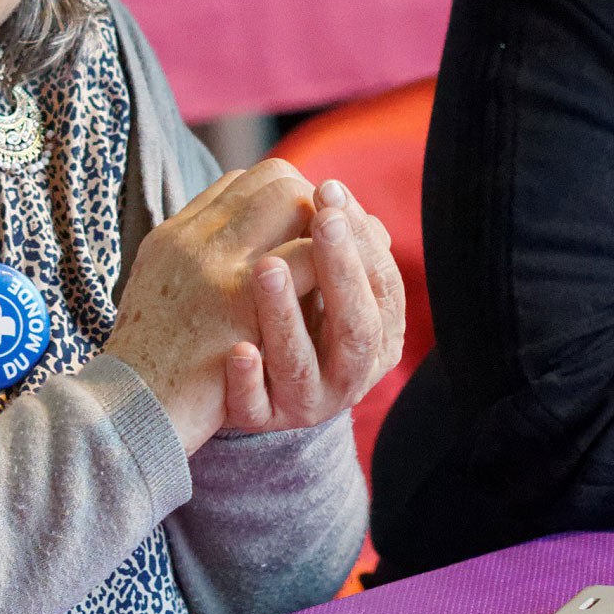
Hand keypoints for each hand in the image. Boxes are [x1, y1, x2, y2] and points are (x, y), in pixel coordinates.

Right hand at [103, 159, 319, 452]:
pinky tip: (348, 286)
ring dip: (331, 220)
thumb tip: (273, 249)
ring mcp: (214, 264)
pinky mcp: (235, 303)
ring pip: (288, 201)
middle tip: (347, 231)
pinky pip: (298, 259)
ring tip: (356, 246)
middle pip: (273, 179)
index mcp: (179, 235)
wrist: (126, 408)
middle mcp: (194, 237)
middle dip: (320, 200)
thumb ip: (215, 268)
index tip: (317, 220)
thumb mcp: (176, 298)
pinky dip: (331, 262)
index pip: (246, 180)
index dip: (290, 192)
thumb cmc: (157, 359)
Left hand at [216, 177, 407, 437]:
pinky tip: (237, 349)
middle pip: (356, 325)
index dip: (363, 243)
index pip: (382, 288)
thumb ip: (332, 255)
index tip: (333, 193)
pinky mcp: (262, 421)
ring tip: (265, 268)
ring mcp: (307, 402)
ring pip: (302, 364)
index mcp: (375, 340)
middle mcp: (350, 375)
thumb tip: (343, 203)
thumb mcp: (318, 289)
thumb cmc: (286, 319)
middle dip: (340, 270)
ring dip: (286, 316)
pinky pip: (258, 407)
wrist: (231, 384)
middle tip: (320, 218)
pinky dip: (249, 380)